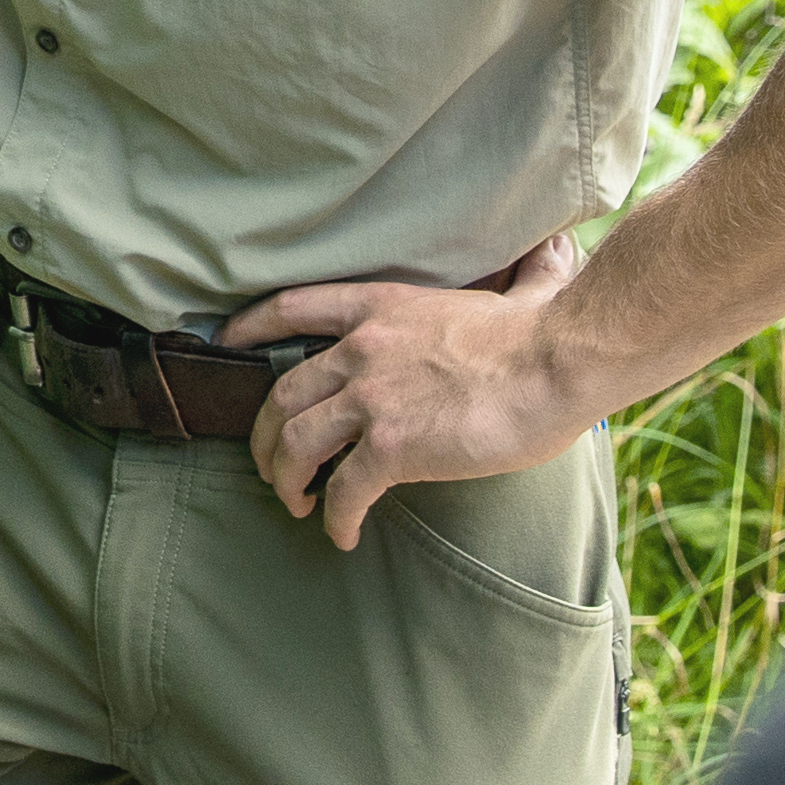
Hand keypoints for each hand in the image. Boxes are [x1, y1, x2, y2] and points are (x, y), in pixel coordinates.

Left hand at [222, 233, 602, 550]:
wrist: (559, 362)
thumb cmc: (547, 333)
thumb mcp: (517, 291)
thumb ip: (522, 275)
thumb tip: (557, 249)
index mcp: (381, 308)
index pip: (290, 307)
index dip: (248, 329)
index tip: (226, 345)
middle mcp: (362, 349)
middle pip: (280, 395)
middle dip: (264, 438)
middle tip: (273, 467)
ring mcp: (371, 398)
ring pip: (294, 445)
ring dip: (286, 482)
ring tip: (298, 504)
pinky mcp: (391, 446)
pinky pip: (342, 492)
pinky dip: (334, 519)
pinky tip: (343, 535)